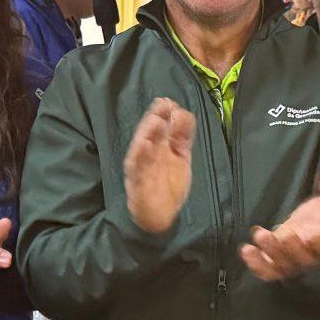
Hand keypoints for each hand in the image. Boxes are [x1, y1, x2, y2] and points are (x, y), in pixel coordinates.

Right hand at [123, 99, 195, 234]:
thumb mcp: (181, 157)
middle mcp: (152, 154)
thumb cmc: (169, 187)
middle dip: (156, 117)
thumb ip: (183, 137)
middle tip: (163, 104)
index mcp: (162, 147)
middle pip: (151, 132)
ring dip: (147, 133)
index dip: (167, 114)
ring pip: (142, 146)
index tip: (172, 103)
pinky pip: (137, 167)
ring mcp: (143, 166)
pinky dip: (139, 155)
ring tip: (155, 120)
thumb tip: (183, 114)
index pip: (164, 127)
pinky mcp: (137, 180)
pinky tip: (143, 144)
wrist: (159, 216)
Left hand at [242, 173, 319, 281]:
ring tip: (260, 234)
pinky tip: (247, 249)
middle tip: (285, 233)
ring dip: (270, 251)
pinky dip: (256, 264)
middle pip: (301, 260)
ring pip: (282, 265)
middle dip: (292, 247)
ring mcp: (291, 264)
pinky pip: (266, 271)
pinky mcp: (275, 266)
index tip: (315, 235)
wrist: (307, 233)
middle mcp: (309, 259)